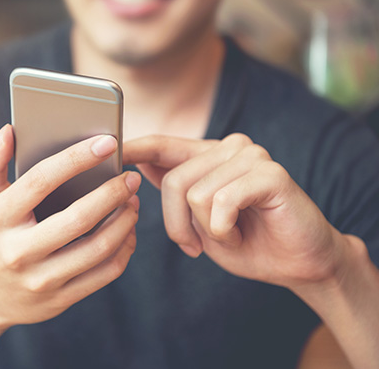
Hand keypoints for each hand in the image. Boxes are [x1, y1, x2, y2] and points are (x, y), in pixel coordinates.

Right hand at [0, 125, 140, 330]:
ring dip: (123, 222)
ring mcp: (40, 279)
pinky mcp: (59, 299)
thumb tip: (9, 130)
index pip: (39, 182)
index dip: (75, 159)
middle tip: (130, 177)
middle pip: (77, 219)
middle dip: (111, 193)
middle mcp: (17, 252)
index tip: (107, 142)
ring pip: (97, 249)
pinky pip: (104, 274)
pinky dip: (123, 249)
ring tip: (132, 201)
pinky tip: (127, 231)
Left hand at [124, 133, 349, 288]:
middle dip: (178, 224)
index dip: (134, 147)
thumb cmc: (246, 242)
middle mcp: (228, 147)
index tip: (110, 148)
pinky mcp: (270, 173)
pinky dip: (224, 231)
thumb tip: (136, 164)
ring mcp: (251, 156)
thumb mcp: (196, 220)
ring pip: (195, 194)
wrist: (299, 264)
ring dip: (207, 230)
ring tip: (230, 235)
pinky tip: (241, 234)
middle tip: (198, 245)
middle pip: (173, 181)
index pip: (162, 144)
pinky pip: (222, 202)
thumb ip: (173, 191)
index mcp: (207, 156)